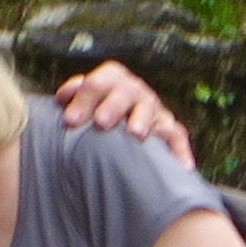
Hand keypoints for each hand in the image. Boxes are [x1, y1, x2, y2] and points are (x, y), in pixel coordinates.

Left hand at [51, 57, 193, 168]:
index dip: (84, 97)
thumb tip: (63, 98)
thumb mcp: (78, 108)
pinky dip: (179, 149)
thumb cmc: (89, 120)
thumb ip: (72, 101)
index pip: (100, 81)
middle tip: (100, 122)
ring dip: (142, 118)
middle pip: (126, 90)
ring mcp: (152, 108)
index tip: (70, 120)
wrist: (112, 130)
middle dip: (113, 105)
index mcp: (110, 80)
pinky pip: (176, 136)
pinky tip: (182, 166)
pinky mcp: (168, 129)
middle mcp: (133, 91)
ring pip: (150, 108)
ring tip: (135, 133)